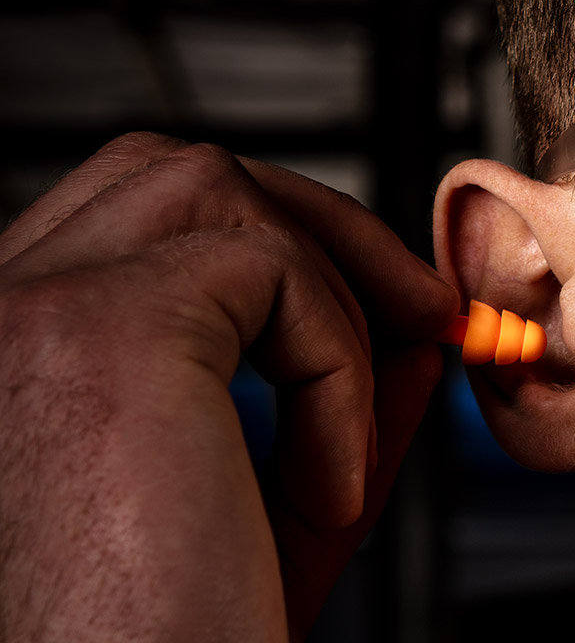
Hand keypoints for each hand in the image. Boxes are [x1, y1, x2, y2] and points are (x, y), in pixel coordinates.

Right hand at [0, 133, 457, 640]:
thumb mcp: (278, 509)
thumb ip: (341, 403)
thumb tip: (413, 329)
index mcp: (20, 352)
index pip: (142, 212)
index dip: (273, 235)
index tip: (381, 305)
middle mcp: (1, 314)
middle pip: (179, 173)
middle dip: (322, 227)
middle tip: (423, 309)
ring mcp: (37, 308)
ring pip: (223, 197)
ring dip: (334, 301)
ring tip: (351, 437)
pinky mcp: (102, 329)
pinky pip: (272, 277)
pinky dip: (334, 371)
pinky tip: (327, 489)